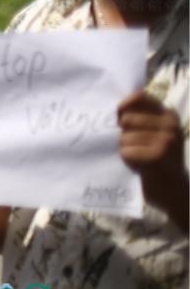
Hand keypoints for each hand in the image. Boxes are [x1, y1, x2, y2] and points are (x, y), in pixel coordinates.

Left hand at [118, 91, 186, 209]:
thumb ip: (137, 117)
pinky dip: (128, 161)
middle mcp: (170, 124)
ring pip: (124, 137)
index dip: (123, 106)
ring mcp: (166, 140)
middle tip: (137, 148)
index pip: (139, 96)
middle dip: (124, 135)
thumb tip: (113, 108)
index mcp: (168, 114)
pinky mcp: (158, 156)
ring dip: (126, 150)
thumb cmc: (155, 158)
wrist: (174, 191)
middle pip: (126, 120)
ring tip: (141, 158)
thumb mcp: (151, 133)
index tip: (118, 117)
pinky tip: (141, 167)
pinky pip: (126, 152)